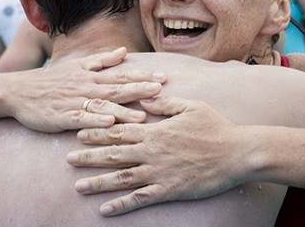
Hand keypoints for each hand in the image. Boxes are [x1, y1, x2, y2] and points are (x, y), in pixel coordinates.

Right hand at [4, 47, 166, 132]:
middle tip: (161, 91)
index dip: (142, 75)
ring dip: (122, 111)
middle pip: (116, 89)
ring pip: (102, 106)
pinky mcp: (62, 117)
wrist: (19, 91)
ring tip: (142, 116)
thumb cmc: (51, 81)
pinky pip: (81, 119)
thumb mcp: (77, 66)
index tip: (163, 76)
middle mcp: (86, 88)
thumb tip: (124, 51)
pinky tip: (108, 124)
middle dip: (139, 90)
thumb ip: (102, 60)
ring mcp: (74, 102)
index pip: (121, 75)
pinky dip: (94, 121)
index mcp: (91, 76)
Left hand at [66, 96, 245, 215]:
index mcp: (155, 131)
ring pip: (121, 178)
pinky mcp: (168, 189)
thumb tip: (144, 95)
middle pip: (114, 154)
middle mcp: (152, 151)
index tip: (79, 133)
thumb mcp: (190, 107)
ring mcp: (158, 172)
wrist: (236, 153)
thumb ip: (164, 103)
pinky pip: (139, 199)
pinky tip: (104, 210)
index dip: (98, 133)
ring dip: (98, 182)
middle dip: (89, 157)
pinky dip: (121, 205)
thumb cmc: (215, 127)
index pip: (119, 131)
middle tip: (67, 159)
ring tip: (78, 187)